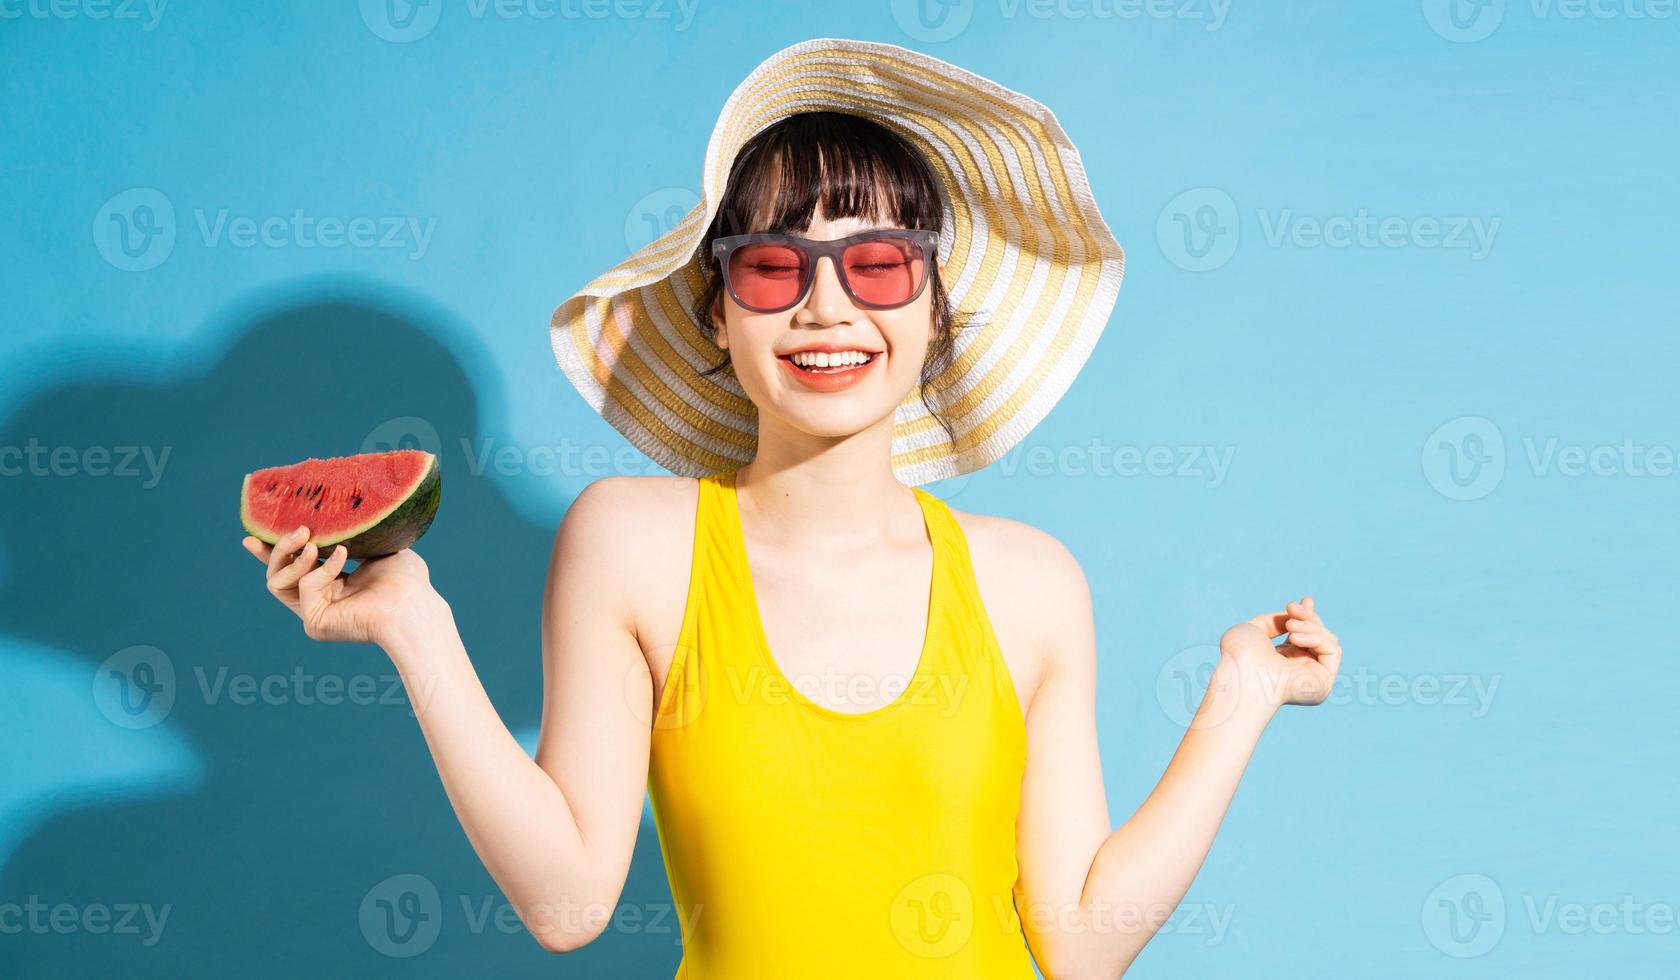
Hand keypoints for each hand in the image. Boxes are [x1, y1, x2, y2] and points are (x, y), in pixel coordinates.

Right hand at [241, 525, 440, 648]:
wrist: (413, 604)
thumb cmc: (407, 579)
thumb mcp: (377, 546)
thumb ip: (352, 534)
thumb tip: (336, 515)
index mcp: (334, 583)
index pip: (296, 566)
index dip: (272, 552)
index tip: (253, 535)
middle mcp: (321, 599)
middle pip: (277, 574)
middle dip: (277, 549)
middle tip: (296, 530)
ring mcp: (315, 612)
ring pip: (277, 582)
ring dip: (291, 557)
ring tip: (311, 541)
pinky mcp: (314, 622)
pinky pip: (304, 585)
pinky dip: (321, 568)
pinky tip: (343, 556)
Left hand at [1218, 596, 1342, 707]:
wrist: (1241, 675)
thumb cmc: (1239, 656)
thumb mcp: (1253, 629)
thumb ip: (1274, 621)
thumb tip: (1293, 619)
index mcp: (1281, 660)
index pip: (1304, 636)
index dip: (1308, 617)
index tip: (1306, 600)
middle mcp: (1299, 670)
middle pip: (1318, 635)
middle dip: (1307, 616)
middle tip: (1290, 607)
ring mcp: (1312, 678)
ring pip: (1327, 639)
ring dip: (1309, 625)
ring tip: (1289, 626)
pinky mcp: (1323, 684)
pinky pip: (1332, 650)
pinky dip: (1316, 638)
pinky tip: (1294, 638)